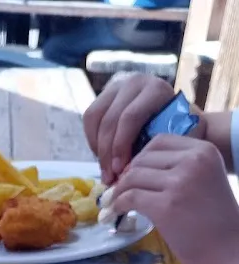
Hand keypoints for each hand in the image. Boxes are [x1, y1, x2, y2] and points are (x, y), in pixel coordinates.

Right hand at [83, 74, 205, 184]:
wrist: (174, 113)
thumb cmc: (178, 130)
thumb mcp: (178, 136)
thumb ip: (160, 150)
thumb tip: (136, 171)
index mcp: (155, 90)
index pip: (129, 118)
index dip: (120, 146)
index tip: (119, 171)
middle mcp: (135, 82)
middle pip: (110, 120)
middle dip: (107, 153)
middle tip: (109, 178)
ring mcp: (117, 85)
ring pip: (94, 118)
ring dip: (97, 149)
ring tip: (105, 171)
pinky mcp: (104, 93)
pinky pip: (89, 118)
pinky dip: (92, 141)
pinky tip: (102, 157)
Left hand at [107, 134, 238, 263]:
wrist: (229, 251)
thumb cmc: (215, 222)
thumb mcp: (204, 181)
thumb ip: (179, 170)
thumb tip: (136, 171)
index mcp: (203, 150)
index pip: (159, 142)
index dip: (139, 159)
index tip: (130, 175)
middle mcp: (192, 161)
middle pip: (142, 158)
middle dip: (124, 176)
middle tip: (115, 192)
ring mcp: (179, 182)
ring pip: (133, 177)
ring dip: (116, 192)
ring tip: (109, 205)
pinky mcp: (166, 206)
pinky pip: (130, 198)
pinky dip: (116, 206)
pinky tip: (112, 215)